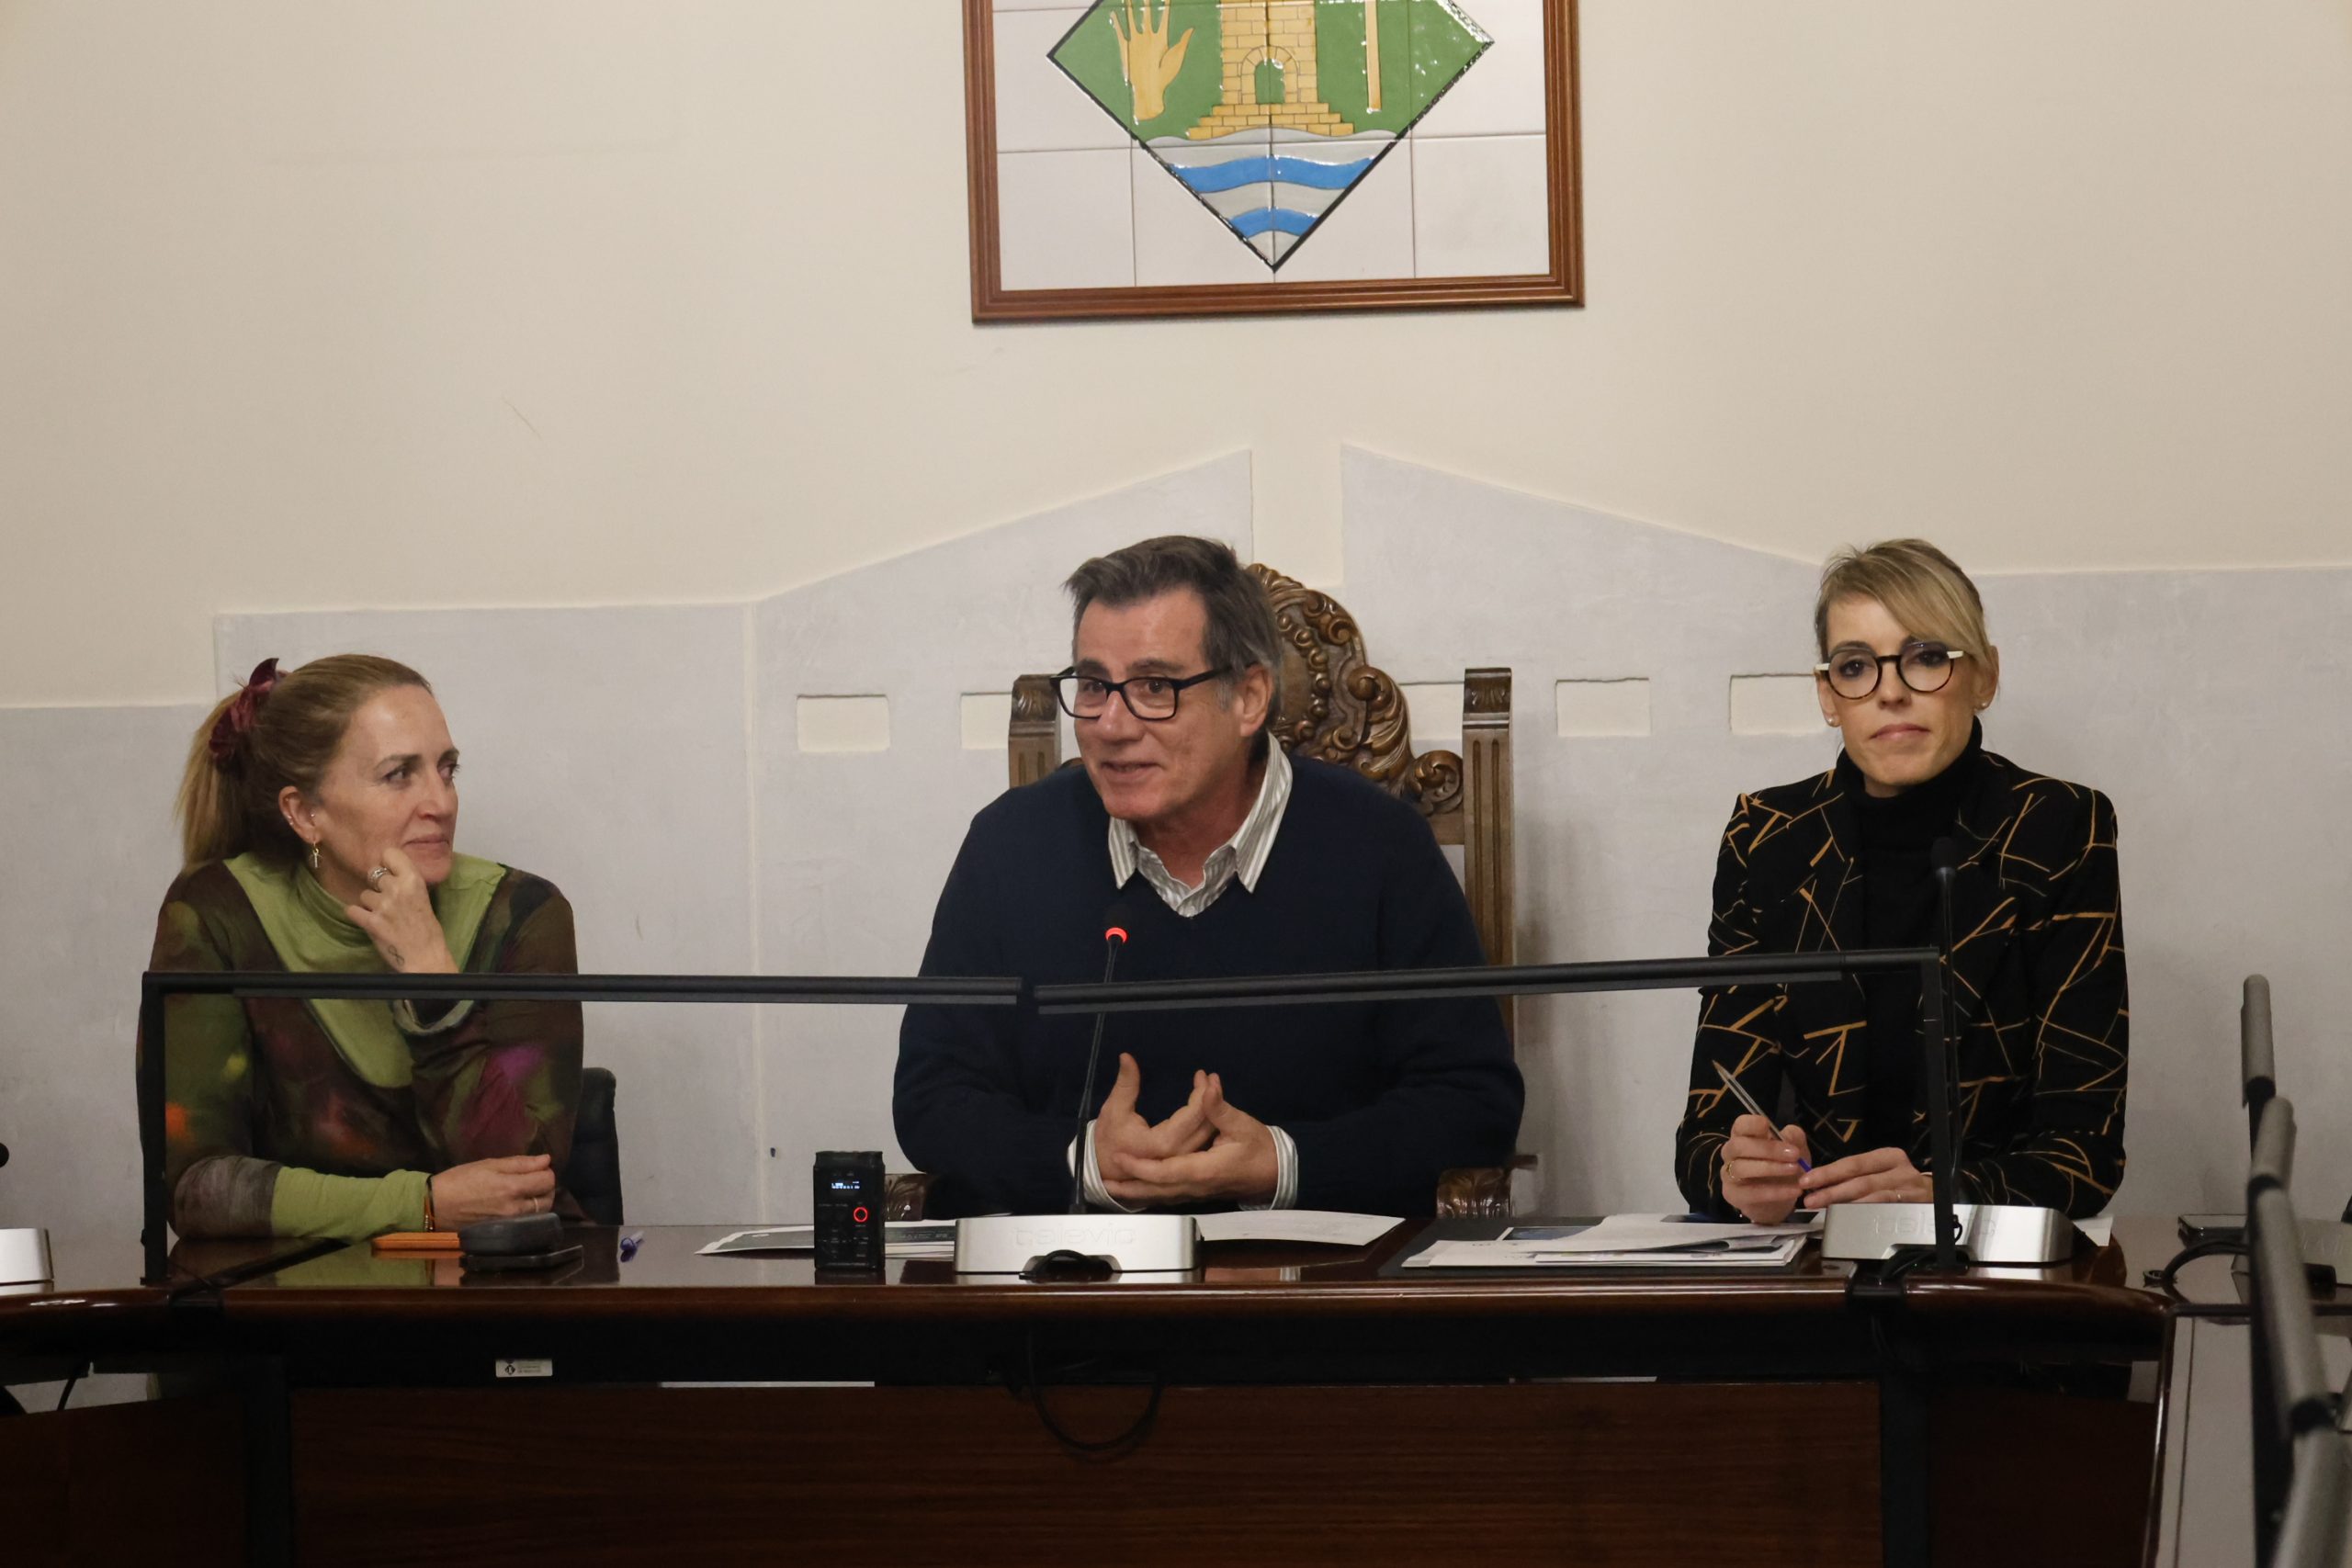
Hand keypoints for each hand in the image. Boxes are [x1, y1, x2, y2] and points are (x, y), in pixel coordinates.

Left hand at [345, 846, 455, 973]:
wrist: (426, 957)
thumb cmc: (428, 929)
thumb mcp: (423, 897)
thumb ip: (407, 882)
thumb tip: (388, 871)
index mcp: (414, 880)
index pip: (389, 853)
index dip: (387, 863)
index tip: (390, 873)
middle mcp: (397, 889)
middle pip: (373, 873)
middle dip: (377, 885)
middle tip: (387, 899)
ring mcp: (382, 905)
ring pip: (364, 894)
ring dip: (369, 903)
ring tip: (382, 915)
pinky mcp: (371, 922)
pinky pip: (352, 910)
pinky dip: (358, 915)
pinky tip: (368, 921)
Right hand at [430, 1154, 555, 1228]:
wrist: (435, 1206)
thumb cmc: (460, 1180)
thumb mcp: (489, 1165)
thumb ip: (520, 1163)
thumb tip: (546, 1160)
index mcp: (512, 1188)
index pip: (547, 1181)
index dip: (546, 1171)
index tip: (538, 1168)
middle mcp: (515, 1209)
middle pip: (548, 1199)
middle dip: (546, 1187)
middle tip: (533, 1179)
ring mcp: (510, 1223)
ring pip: (541, 1213)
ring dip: (540, 1201)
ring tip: (526, 1192)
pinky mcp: (504, 1232)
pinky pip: (528, 1222)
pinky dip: (530, 1213)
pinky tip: (518, 1205)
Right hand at [1093, 1053, 1214, 1186]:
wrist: (1104, 1169)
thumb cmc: (1108, 1139)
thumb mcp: (1114, 1109)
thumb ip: (1126, 1083)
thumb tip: (1126, 1056)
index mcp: (1164, 1142)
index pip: (1194, 1114)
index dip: (1201, 1092)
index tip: (1202, 1073)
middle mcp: (1178, 1154)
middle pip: (1207, 1125)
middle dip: (1212, 1098)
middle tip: (1211, 1078)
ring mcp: (1182, 1162)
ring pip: (1208, 1136)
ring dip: (1213, 1111)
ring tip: (1212, 1089)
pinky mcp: (1182, 1164)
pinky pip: (1202, 1143)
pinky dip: (1208, 1124)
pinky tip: (1208, 1109)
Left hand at [1105, 1072, 1277, 1206]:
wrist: (1276, 1175)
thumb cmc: (1260, 1149)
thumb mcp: (1243, 1125)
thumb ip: (1220, 1108)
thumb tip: (1208, 1086)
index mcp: (1204, 1169)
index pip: (1167, 1171)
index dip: (1142, 1166)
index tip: (1121, 1156)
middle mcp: (1196, 1185)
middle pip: (1157, 1189)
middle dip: (1130, 1186)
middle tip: (1104, 1180)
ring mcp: (1196, 1193)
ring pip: (1160, 1196)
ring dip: (1135, 1192)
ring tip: (1111, 1187)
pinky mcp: (1197, 1193)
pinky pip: (1167, 1196)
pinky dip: (1148, 1195)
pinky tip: (1134, 1191)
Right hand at [1720, 1113, 1811, 1224]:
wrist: (1779, 1199)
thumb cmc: (1784, 1167)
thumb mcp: (1796, 1150)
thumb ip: (1794, 1138)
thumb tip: (1789, 1134)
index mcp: (1743, 1136)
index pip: (1740, 1125)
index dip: (1751, 1124)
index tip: (1768, 1126)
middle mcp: (1731, 1153)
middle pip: (1738, 1145)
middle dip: (1767, 1149)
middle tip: (1794, 1154)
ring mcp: (1729, 1174)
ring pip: (1740, 1168)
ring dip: (1770, 1168)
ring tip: (1794, 1170)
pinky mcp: (1733, 1194)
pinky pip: (1751, 1193)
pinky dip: (1775, 1192)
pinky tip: (1794, 1190)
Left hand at [1799, 1146, 1931, 1208]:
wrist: (1939, 1197)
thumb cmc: (1900, 1184)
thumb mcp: (1881, 1173)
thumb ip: (1856, 1176)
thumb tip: (1819, 1184)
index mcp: (1888, 1156)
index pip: (1853, 1163)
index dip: (1828, 1172)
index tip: (1807, 1180)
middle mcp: (1900, 1168)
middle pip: (1860, 1179)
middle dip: (1831, 1189)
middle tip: (1809, 1199)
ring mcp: (1910, 1188)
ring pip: (1872, 1194)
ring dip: (1845, 1202)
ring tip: (1823, 1207)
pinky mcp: (1916, 1205)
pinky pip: (1887, 1208)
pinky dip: (1867, 1211)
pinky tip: (1850, 1216)